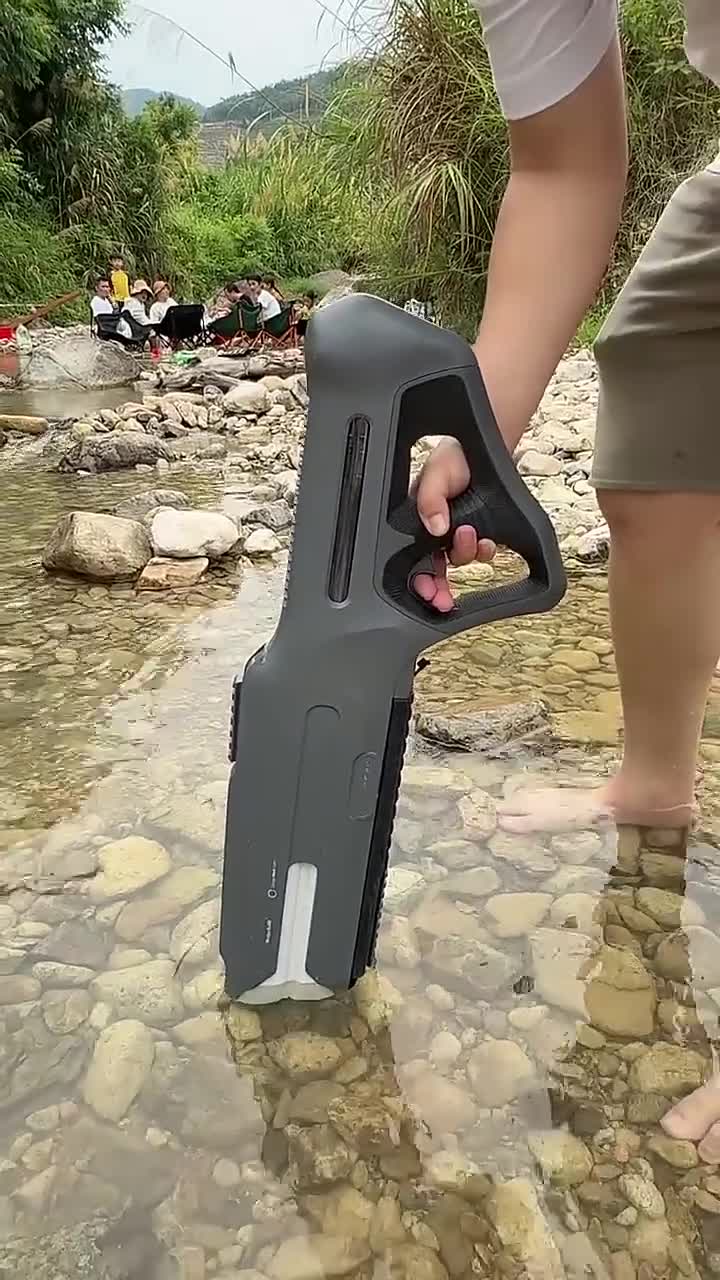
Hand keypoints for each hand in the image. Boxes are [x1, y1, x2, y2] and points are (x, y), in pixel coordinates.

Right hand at [414, 438, 495, 611]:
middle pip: (434, 568)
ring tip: (472, 538)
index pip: (413, 557)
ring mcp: (459, 531)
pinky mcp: (482, 529)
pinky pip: (482, 552)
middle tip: (445, 599)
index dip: (418, 579)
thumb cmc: (454, 456)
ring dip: (465, 555)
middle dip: (438, 586)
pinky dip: (485, 551)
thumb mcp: (435, 473)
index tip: (427, 593)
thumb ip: (430, 499)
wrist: (485, 448)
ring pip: (460, 560)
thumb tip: (435, 526)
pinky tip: (487, 542)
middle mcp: (437, 530)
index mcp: (419, 521)